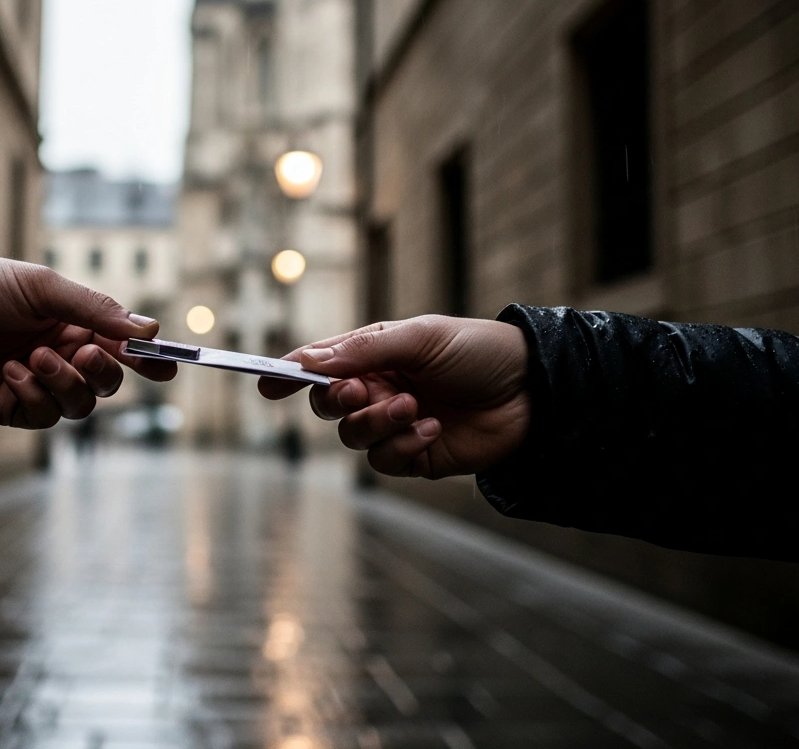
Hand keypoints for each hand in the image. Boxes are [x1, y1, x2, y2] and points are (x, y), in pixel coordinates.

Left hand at [0, 253, 175, 427]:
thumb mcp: (43, 287)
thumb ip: (94, 308)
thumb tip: (147, 328)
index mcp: (74, 324)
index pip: (123, 347)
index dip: (149, 360)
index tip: (168, 367)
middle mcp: (61, 356)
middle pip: (106, 383)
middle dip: (103, 373)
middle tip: (85, 354)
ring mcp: (36, 384)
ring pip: (78, 406)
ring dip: (64, 383)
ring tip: (35, 357)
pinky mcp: (10, 406)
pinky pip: (41, 416)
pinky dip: (33, 394)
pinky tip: (11, 371)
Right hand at [257, 316, 530, 478]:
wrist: (534, 391)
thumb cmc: (479, 351)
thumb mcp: (420, 337)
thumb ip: (363, 350)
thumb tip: (308, 362)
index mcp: (374, 356)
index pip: (319, 367)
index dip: (289, 374)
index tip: (264, 382)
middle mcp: (378, 389)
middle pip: (326, 406)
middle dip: (338, 401)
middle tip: (363, 390)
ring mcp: (395, 425)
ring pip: (352, 437)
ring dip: (377, 423)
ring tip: (413, 407)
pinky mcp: (415, 456)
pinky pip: (385, 460)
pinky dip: (404, 444)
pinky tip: (433, 428)